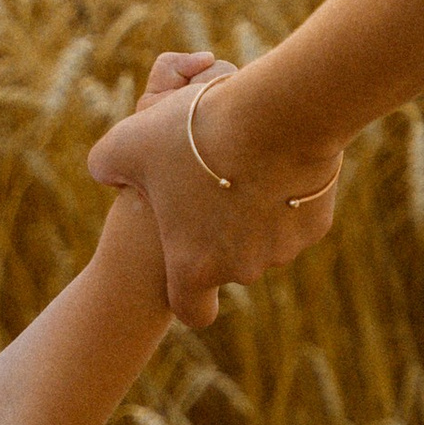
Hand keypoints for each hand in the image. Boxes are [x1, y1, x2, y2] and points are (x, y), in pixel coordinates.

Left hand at [87, 58, 339, 329]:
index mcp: (193, 266)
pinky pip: (296, 213)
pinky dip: (285, 192)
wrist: (277, 113)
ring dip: (253, 211)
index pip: (193, 310)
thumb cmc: (195, 133)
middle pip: (230, 264)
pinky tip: (276, 159)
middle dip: (220, 233)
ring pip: (265, 238)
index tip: (187, 267)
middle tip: (211, 183)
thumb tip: (106, 172)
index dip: (188, 294)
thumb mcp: (129, 142)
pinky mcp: (317, 225)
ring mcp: (282, 249)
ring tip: (243, 163)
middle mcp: (241, 269)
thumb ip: (107, 163)